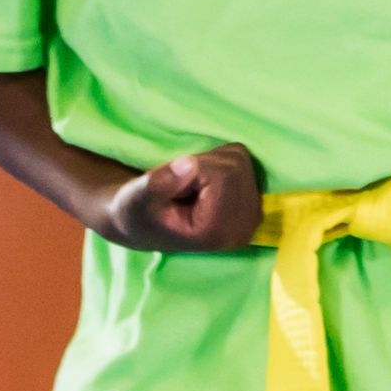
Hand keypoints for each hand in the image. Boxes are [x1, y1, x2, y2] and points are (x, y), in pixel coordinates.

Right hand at [100, 141, 265, 252]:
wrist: (142, 223)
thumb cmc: (136, 212)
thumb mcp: (136, 199)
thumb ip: (160, 184)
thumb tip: (189, 165)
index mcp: (218, 232)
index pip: (223, 174)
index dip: (194, 168)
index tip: (175, 189)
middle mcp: (244, 228)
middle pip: (236, 165)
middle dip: (203, 165)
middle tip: (181, 187)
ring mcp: (252, 217)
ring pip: (239, 158)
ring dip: (209, 163)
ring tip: (189, 188)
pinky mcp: (254, 203)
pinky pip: (242, 159)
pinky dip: (218, 162)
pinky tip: (202, 186)